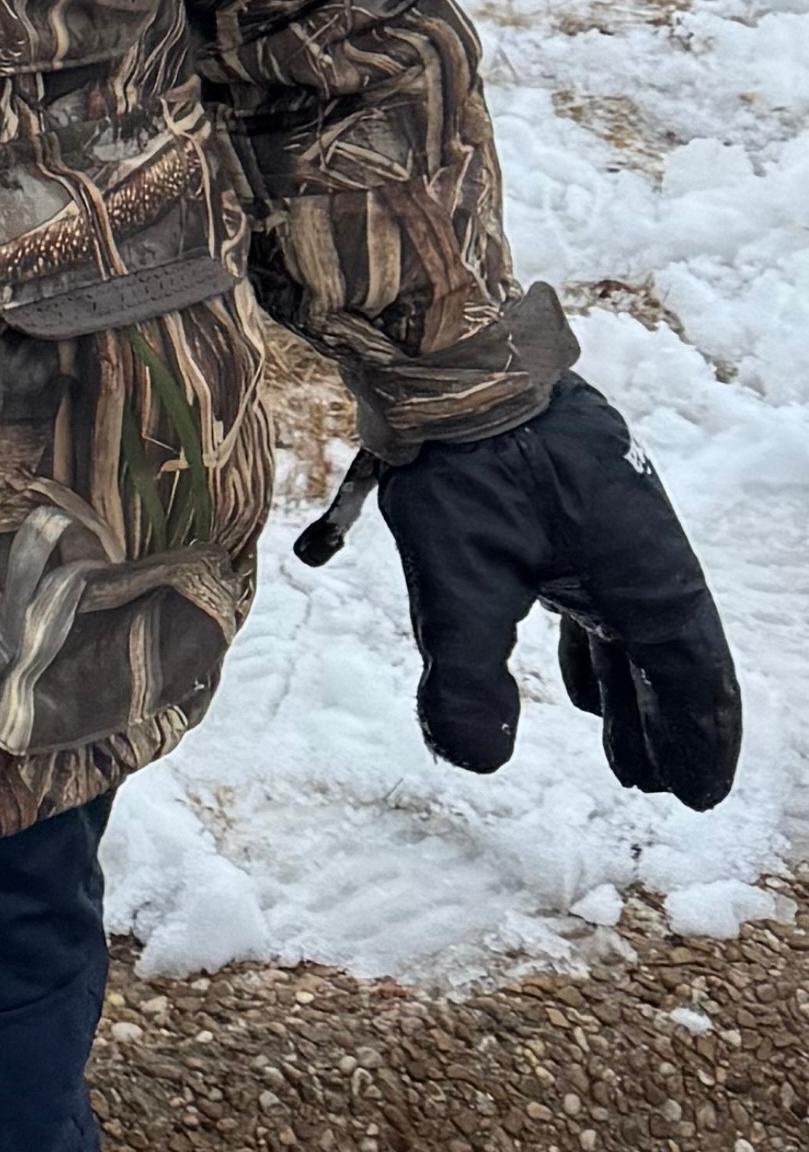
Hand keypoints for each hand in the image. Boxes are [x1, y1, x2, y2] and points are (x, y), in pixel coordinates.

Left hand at [365, 380, 741, 812]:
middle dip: (663, 725)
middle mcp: (641, 552)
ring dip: (627, 689)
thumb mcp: (459, 575)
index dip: (697, 739)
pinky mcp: (568, 508)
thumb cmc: (466, 460)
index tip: (700, 797)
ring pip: (631, 626)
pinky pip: (598, 592)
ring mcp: (607, 528)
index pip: (691, 674)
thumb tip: (474, 762)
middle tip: (659, 786)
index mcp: (643, 573)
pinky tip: (573, 672)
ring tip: (622, 753)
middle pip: (668, 657)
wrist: (452, 354)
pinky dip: (593, 642)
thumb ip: (465, 673)